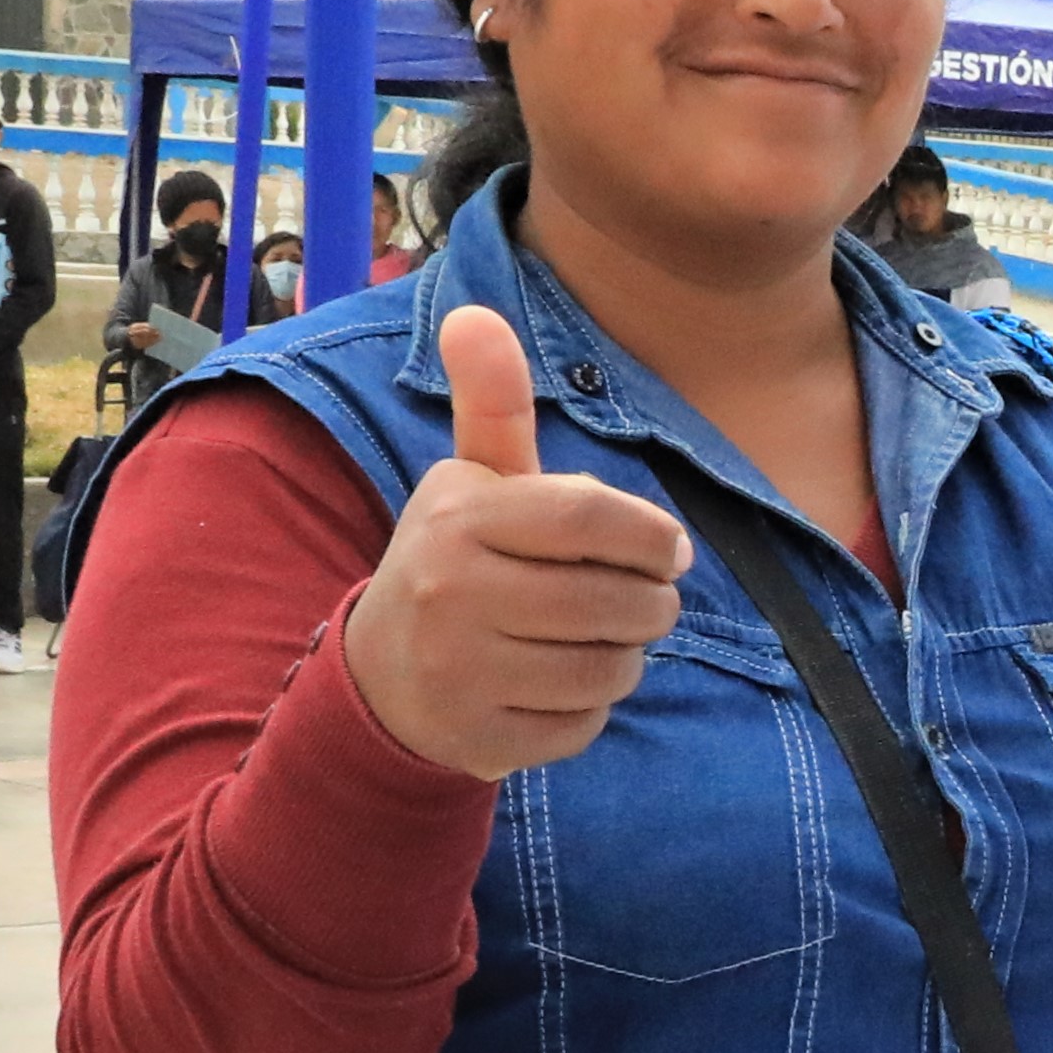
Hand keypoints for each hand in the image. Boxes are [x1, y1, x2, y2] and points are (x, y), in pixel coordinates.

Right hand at [339, 307, 698, 781]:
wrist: (383, 676)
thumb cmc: (458, 561)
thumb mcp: (473, 481)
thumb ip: (493, 405)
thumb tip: (473, 314)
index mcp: (459, 517)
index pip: (593, 516)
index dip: (653, 536)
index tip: (669, 549)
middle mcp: (449, 592)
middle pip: (619, 600)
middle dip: (650, 603)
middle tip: (636, 600)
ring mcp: (460, 671)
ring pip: (611, 668)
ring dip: (624, 656)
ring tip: (590, 639)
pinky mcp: (478, 739)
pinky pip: (586, 724)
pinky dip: (589, 709)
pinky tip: (553, 686)